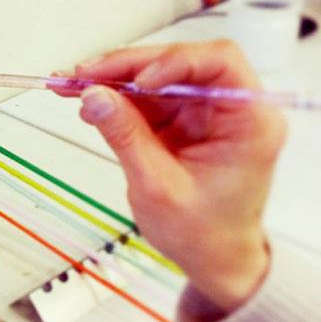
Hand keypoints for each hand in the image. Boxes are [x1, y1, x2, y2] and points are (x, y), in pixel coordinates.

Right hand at [62, 40, 285, 312]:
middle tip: (84, 75)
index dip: (174, 62)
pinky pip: (143, 96)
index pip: (217, 63)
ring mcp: (201, 112)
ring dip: (112, 78)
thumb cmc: (203, 234)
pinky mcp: (179, 119)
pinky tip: (86, 100)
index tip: (137, 81)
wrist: (210, 258)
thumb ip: (126, 136)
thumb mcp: (158, 187)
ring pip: (154, 75)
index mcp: (248, 121)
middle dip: (127, 67)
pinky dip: (113, 96)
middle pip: (178, 64)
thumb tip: (94, 96)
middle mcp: (228, 108)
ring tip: (72, 85)